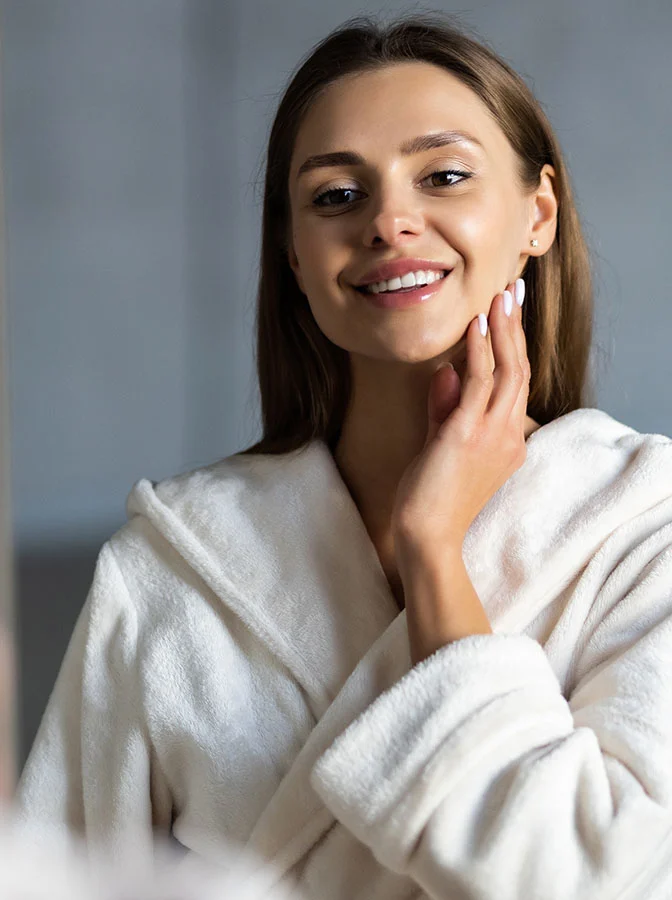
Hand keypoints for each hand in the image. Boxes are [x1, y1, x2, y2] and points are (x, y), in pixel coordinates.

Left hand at [391, 278, 529, 559]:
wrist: (426, 535)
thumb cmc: (432, 497)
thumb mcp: (440, 442)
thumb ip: (445, 406)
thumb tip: (447, 370)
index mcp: (508, 440)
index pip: (516, 384)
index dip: (513, 346)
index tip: (506, 314)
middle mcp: (509, 434)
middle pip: (521, 370)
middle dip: (516, 328)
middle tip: (512, 291)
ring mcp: (493, 435)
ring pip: (509, 371)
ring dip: (505, 330)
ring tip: (500, 296)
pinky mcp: (468, 435)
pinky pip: (481, 384)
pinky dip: (481, 351)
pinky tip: (476, 325)